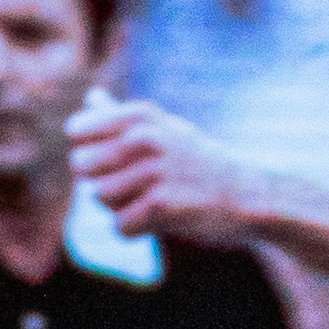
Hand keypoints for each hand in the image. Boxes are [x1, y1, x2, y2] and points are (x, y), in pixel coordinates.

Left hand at [67, 96, 261, 241]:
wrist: (250, 197)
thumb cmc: (202, 164)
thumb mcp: (167, 130)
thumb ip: (122, 116)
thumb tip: (91, 98)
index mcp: (141, 115)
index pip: (77, 130)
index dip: (91, 152)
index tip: (119, 160)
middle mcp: (144, 137)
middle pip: (81, 165)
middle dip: (101, 181)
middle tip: (135, 186)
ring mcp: (154, 171)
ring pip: (99, 197)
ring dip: (121, 207)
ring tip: (152, 203)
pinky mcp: (162, 206)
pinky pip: (120, 226)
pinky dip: (136, 231)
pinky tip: (161, 221)